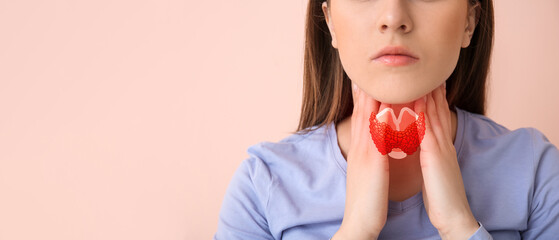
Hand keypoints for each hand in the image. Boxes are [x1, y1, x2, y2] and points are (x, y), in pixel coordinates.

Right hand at [332, 83, 388, 239]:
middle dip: (365, 88)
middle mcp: (361, 147)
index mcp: (361, 151)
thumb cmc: (367, 200)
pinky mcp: (373, 161)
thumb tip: (376, 148)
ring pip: (368, 116)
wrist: (359, 222)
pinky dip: (381, 114)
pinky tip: (387, 100)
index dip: (364, 96)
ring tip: (376, 74)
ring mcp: (365, 153)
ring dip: (372, 93)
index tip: (365, 79)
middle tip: (366, 68)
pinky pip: (378, 132)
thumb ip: (371, 158)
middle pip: (363, 110)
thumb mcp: (368, 174)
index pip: (362, 117)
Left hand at [414, 83, 479, 238]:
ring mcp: (440, 148)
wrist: (453, 215)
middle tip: (425, 68)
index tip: (426, 80)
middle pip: (437, 108)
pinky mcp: (435, 157)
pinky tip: (414, 100)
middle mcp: (443, 142)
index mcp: (441, 146)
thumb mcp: (435, 168)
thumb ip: (430, 154)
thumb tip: (423, 145)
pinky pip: (427, 130)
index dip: (433, 96)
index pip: (437, 115)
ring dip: (425, 93)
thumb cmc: (441, 195)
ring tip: (419, 74)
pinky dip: (421, 114)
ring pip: (432, 114)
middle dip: (431, 88)